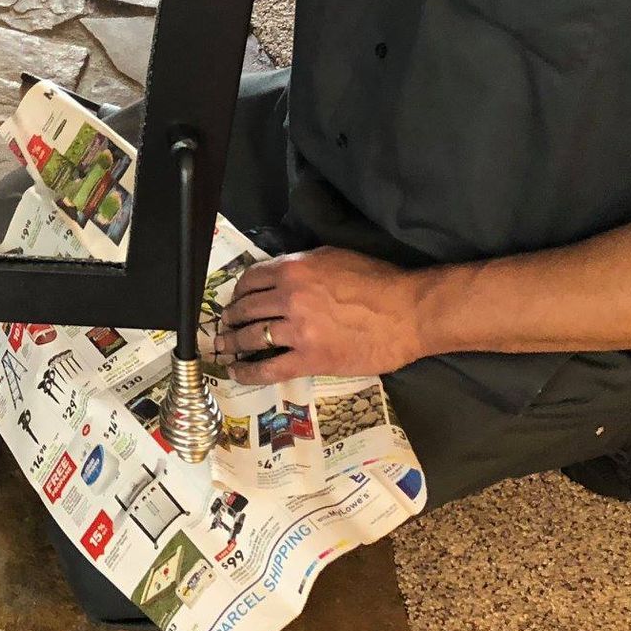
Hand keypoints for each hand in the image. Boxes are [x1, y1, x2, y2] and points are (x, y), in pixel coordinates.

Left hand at [217, 248, 427, 382]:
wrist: (407, 313)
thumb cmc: (375, 281)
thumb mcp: (331, 257)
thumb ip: (300, 266)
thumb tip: (278, 275)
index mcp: (293, 270)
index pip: (250, 280)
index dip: (238, 292)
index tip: (235, 300)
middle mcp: (288, 297)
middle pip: (246, 309)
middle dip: (230, 319)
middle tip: (224, 326)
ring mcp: (298, 330)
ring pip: (252, 337)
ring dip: (232, 343)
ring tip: (224, 348)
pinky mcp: (310, 359)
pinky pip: (269, 368)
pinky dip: (248, 372)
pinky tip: (236, 372)